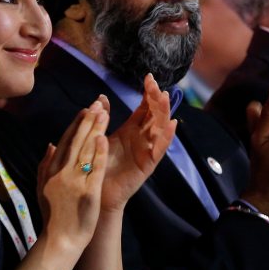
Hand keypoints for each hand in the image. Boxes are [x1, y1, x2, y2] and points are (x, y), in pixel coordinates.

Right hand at [37, 101, 108, 251]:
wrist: (59, 240)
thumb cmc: (53, 215)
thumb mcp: (43, 187)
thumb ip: (46, 165)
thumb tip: (51, 144)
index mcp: (51, 170)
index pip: (65, 142)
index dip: (76, 124)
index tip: (85, 109)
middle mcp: (61, 173)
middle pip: (75, 142)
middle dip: (87, 121)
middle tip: (97, 103)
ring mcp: (74, 182)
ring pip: (85, 151)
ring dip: (94, 130)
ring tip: (103, 113)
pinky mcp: (87, 193)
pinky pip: (93, 170)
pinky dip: (98, 154)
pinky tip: (104, 139)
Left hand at [101, 74, 176, 212]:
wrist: (96, 191)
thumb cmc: (99, 164)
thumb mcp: (100, 136)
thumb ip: (102, 117)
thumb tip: (102, 97)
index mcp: (131, 129)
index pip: (145, 107)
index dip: (148, 92)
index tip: (148, 77)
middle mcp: (142, 137)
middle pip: (155, 114)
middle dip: (156, 98)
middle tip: (155, 85)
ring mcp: (147, 150)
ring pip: (160, 128)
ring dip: (164, 113)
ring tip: (165, 98)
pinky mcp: (148, 164)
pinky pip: (160, 149)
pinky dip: (167, 137)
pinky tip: (172, 125)